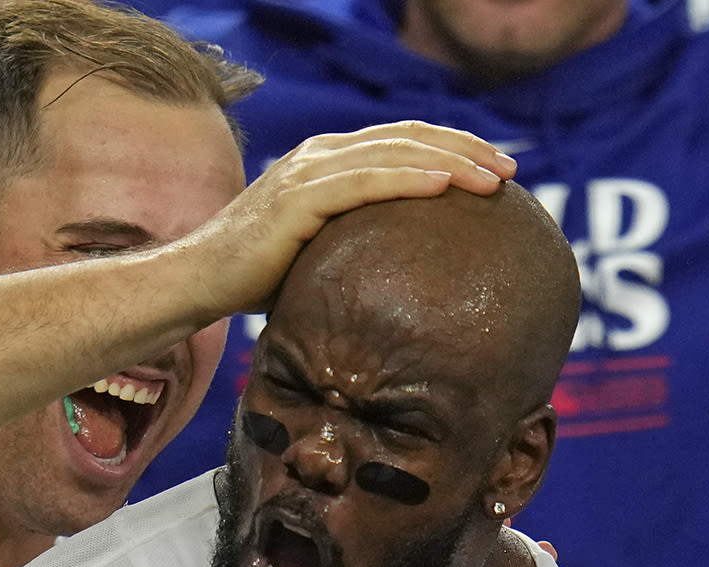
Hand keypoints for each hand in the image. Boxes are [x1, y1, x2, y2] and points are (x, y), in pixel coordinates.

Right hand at [176, 121, 516, 316]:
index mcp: (327, 161)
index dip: (453, 147)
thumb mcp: (319, 255)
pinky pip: (365, 182)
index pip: (401, 141)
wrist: (198, 282)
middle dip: (465, 148)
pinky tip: (445, 185)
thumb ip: (357, 249)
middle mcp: (319, 155)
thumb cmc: (256, 280)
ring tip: (492, 177)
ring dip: (451, 161)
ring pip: (394, 153)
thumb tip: (409, 286)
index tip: (497, 168)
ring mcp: (308, 171)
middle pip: (408, 138)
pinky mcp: (298, 197)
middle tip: (511, 169)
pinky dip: (408, 179)